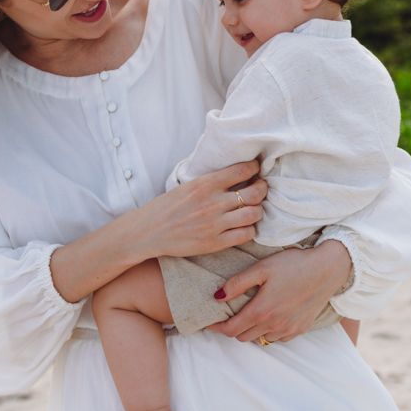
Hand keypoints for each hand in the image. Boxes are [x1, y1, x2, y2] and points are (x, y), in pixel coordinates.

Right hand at [133, 160, 266, 259]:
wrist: (148, 232)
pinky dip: (250, 230)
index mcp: (205, 184)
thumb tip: (236, 173)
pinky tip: (244, 227)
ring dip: (258, 211)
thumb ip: (211, 181)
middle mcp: (213, 203)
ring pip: (253, 214)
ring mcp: (215, 224)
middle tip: (260, 189)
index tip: (256, 169)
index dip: (255, 168)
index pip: (242, 170)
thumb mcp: (187, 185)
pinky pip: (245, 235)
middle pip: (255, 192)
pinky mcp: (215, 243)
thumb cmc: (167, 207)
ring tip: (253, 209)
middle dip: (262, 189)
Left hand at [208, 240, 350, 343]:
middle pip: (243, 337)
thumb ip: (238, 283)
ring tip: (249, 314)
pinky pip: (278, 338)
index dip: (216, 328)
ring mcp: (289, 330)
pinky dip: (268, 331)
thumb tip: (217, 297)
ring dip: (251, 331)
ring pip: (260, 339)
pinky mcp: (301, 329)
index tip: (209, 322)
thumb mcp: (262, 268)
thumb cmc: (294, 264)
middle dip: (232, 328)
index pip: (231, 330)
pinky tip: (270, 316)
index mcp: (261, 311)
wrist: (328, 268)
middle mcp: (274, 325)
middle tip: (228, 315)